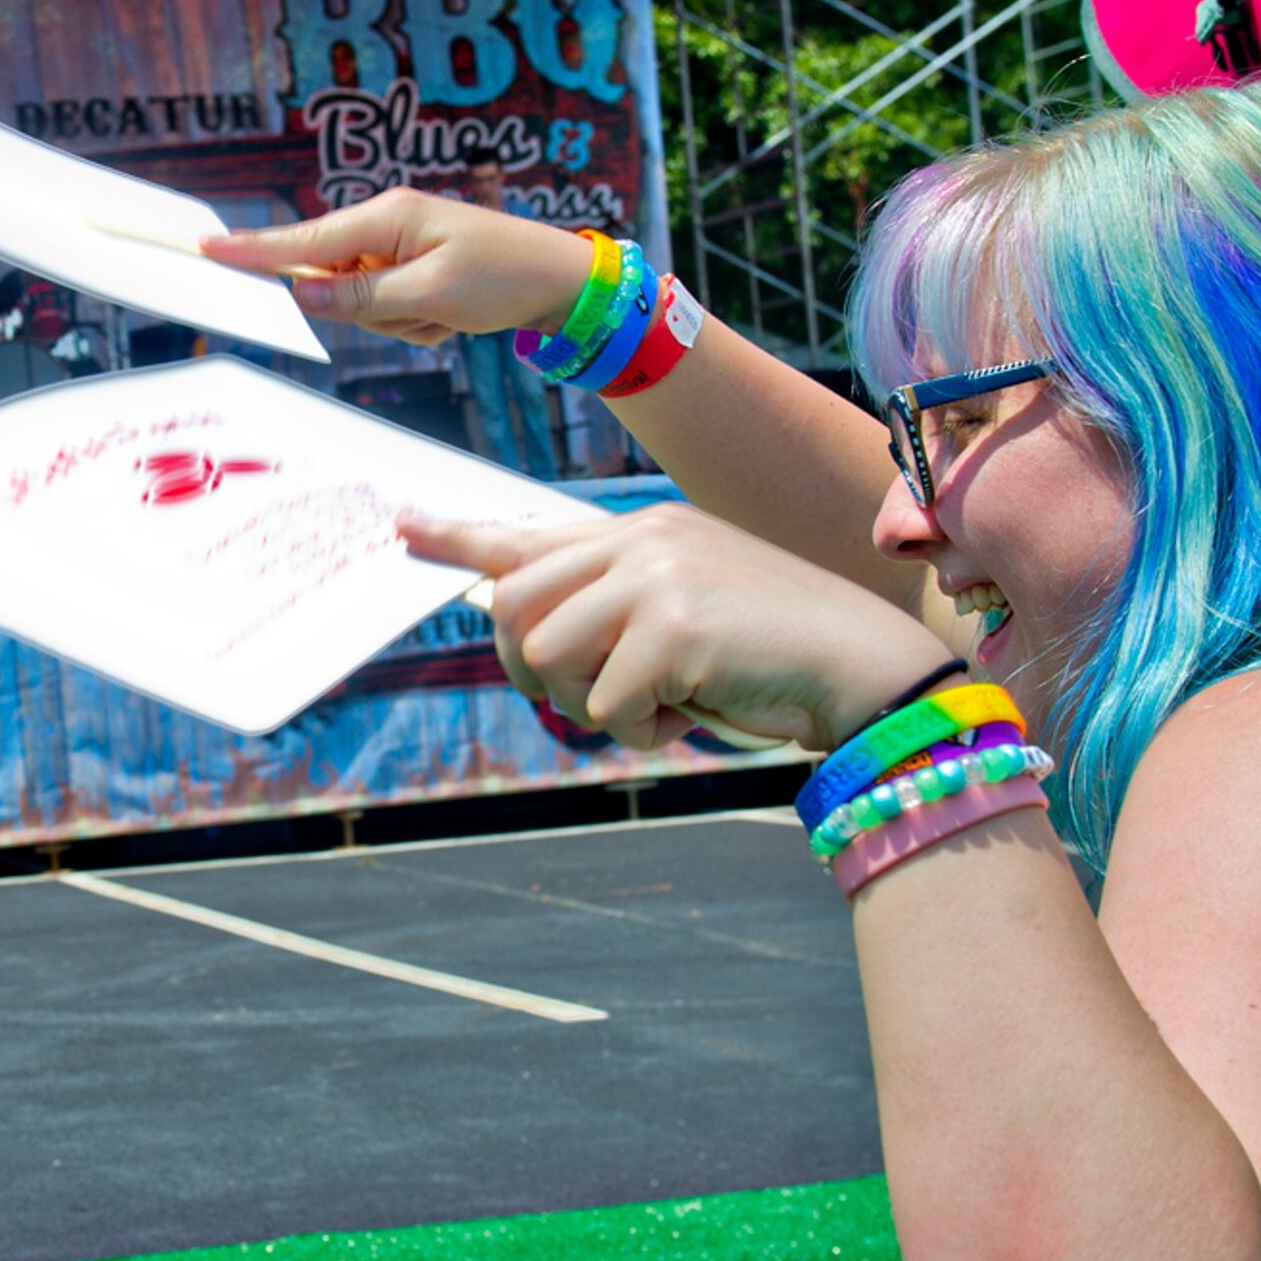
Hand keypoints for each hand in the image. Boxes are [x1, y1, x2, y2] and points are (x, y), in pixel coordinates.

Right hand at [205, 188, 601, 345]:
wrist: (560, 282)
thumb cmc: (503, 278)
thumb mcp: (430, 295)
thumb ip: (360, 297)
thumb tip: (303, 293)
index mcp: (386, 217)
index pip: (302, 237)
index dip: (253, 249)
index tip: (205, 246)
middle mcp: (385, 225)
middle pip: (331, 279)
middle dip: (372, 310)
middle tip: (426, 312)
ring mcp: (397, 247)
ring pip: (360, 303)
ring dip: (401, 320)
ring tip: (448, 313)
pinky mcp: (410, 268)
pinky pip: (387, 309)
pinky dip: (416, 321)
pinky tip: (452, 315)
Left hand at [405, 502, 952, 751]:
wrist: (860, 667)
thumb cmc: (768, 656)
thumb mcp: (683, 615)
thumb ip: (613, 609)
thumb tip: (521, 631)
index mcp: (641, 533)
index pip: (528, 535)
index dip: (457, 540)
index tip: (399, 527)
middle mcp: (640, 541)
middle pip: (515, 614)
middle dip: (539, 676)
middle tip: (599, 699)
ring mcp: (656, 578)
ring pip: (547, 661)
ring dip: (594, 709)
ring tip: (659, 703)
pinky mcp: (673, 628)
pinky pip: (606, 705)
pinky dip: (642, 732)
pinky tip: (691, 714)